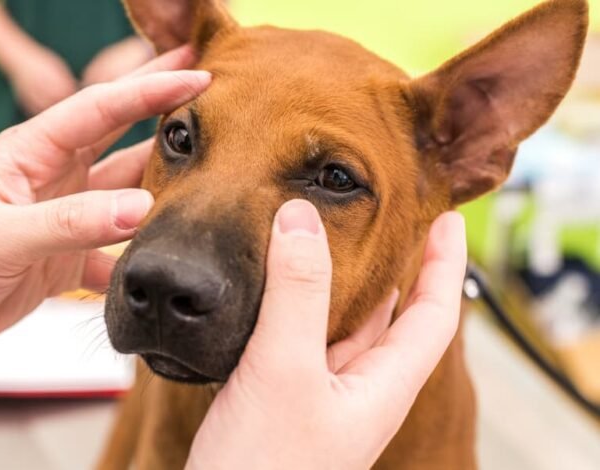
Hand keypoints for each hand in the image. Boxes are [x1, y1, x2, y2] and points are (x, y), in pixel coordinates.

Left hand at [0, 46, 206, 354]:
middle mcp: (55, 179)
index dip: (149, 88)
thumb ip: (70, 222)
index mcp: (32, 152)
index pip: (100, 109)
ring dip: (164, 193)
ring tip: (212, 185)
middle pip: (122, 141)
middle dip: (167, 120)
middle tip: (219, 105)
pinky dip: (140, 260)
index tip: (198, 72)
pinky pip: (114, 255)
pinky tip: (168, 265)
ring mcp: (63, 219)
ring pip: (126, 198)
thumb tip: (141, 208)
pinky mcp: (63, 260)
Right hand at [187, 201, 466, 469]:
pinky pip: (302, 340)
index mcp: (381, 388)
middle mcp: (357, 391)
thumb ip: (294, 293)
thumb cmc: (262, 468)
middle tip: (387, 220)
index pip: (435, 315)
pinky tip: (277, 290)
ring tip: (333, 242)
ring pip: (344, 328)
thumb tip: (299, 216)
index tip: (448, 218)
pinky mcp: (282, 400)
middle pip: (393, 319)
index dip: (445, 263)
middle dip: (397, 268)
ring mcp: (319, 397)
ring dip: (343, 284)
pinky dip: (298, 307)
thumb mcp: (283, 370)